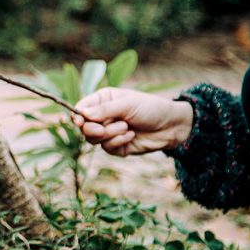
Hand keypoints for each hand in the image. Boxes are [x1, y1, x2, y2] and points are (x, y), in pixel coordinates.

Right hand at [72, 88, 192, 155]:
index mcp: (103, 101)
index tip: (79, 121)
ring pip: (94, 139)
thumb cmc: (151, 108)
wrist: (172, 126)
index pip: (81, 108)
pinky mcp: (117, 146)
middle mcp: (103, 117)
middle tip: (102, 129)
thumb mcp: (127, 104)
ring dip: (110, 134)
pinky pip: (107, 148)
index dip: (77, 115)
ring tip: (127, 127)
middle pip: (84, 127)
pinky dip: (118, 142)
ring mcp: (109, 132)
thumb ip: (104, 110)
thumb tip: (83, 114)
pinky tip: (131, 135)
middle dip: (93, 129)